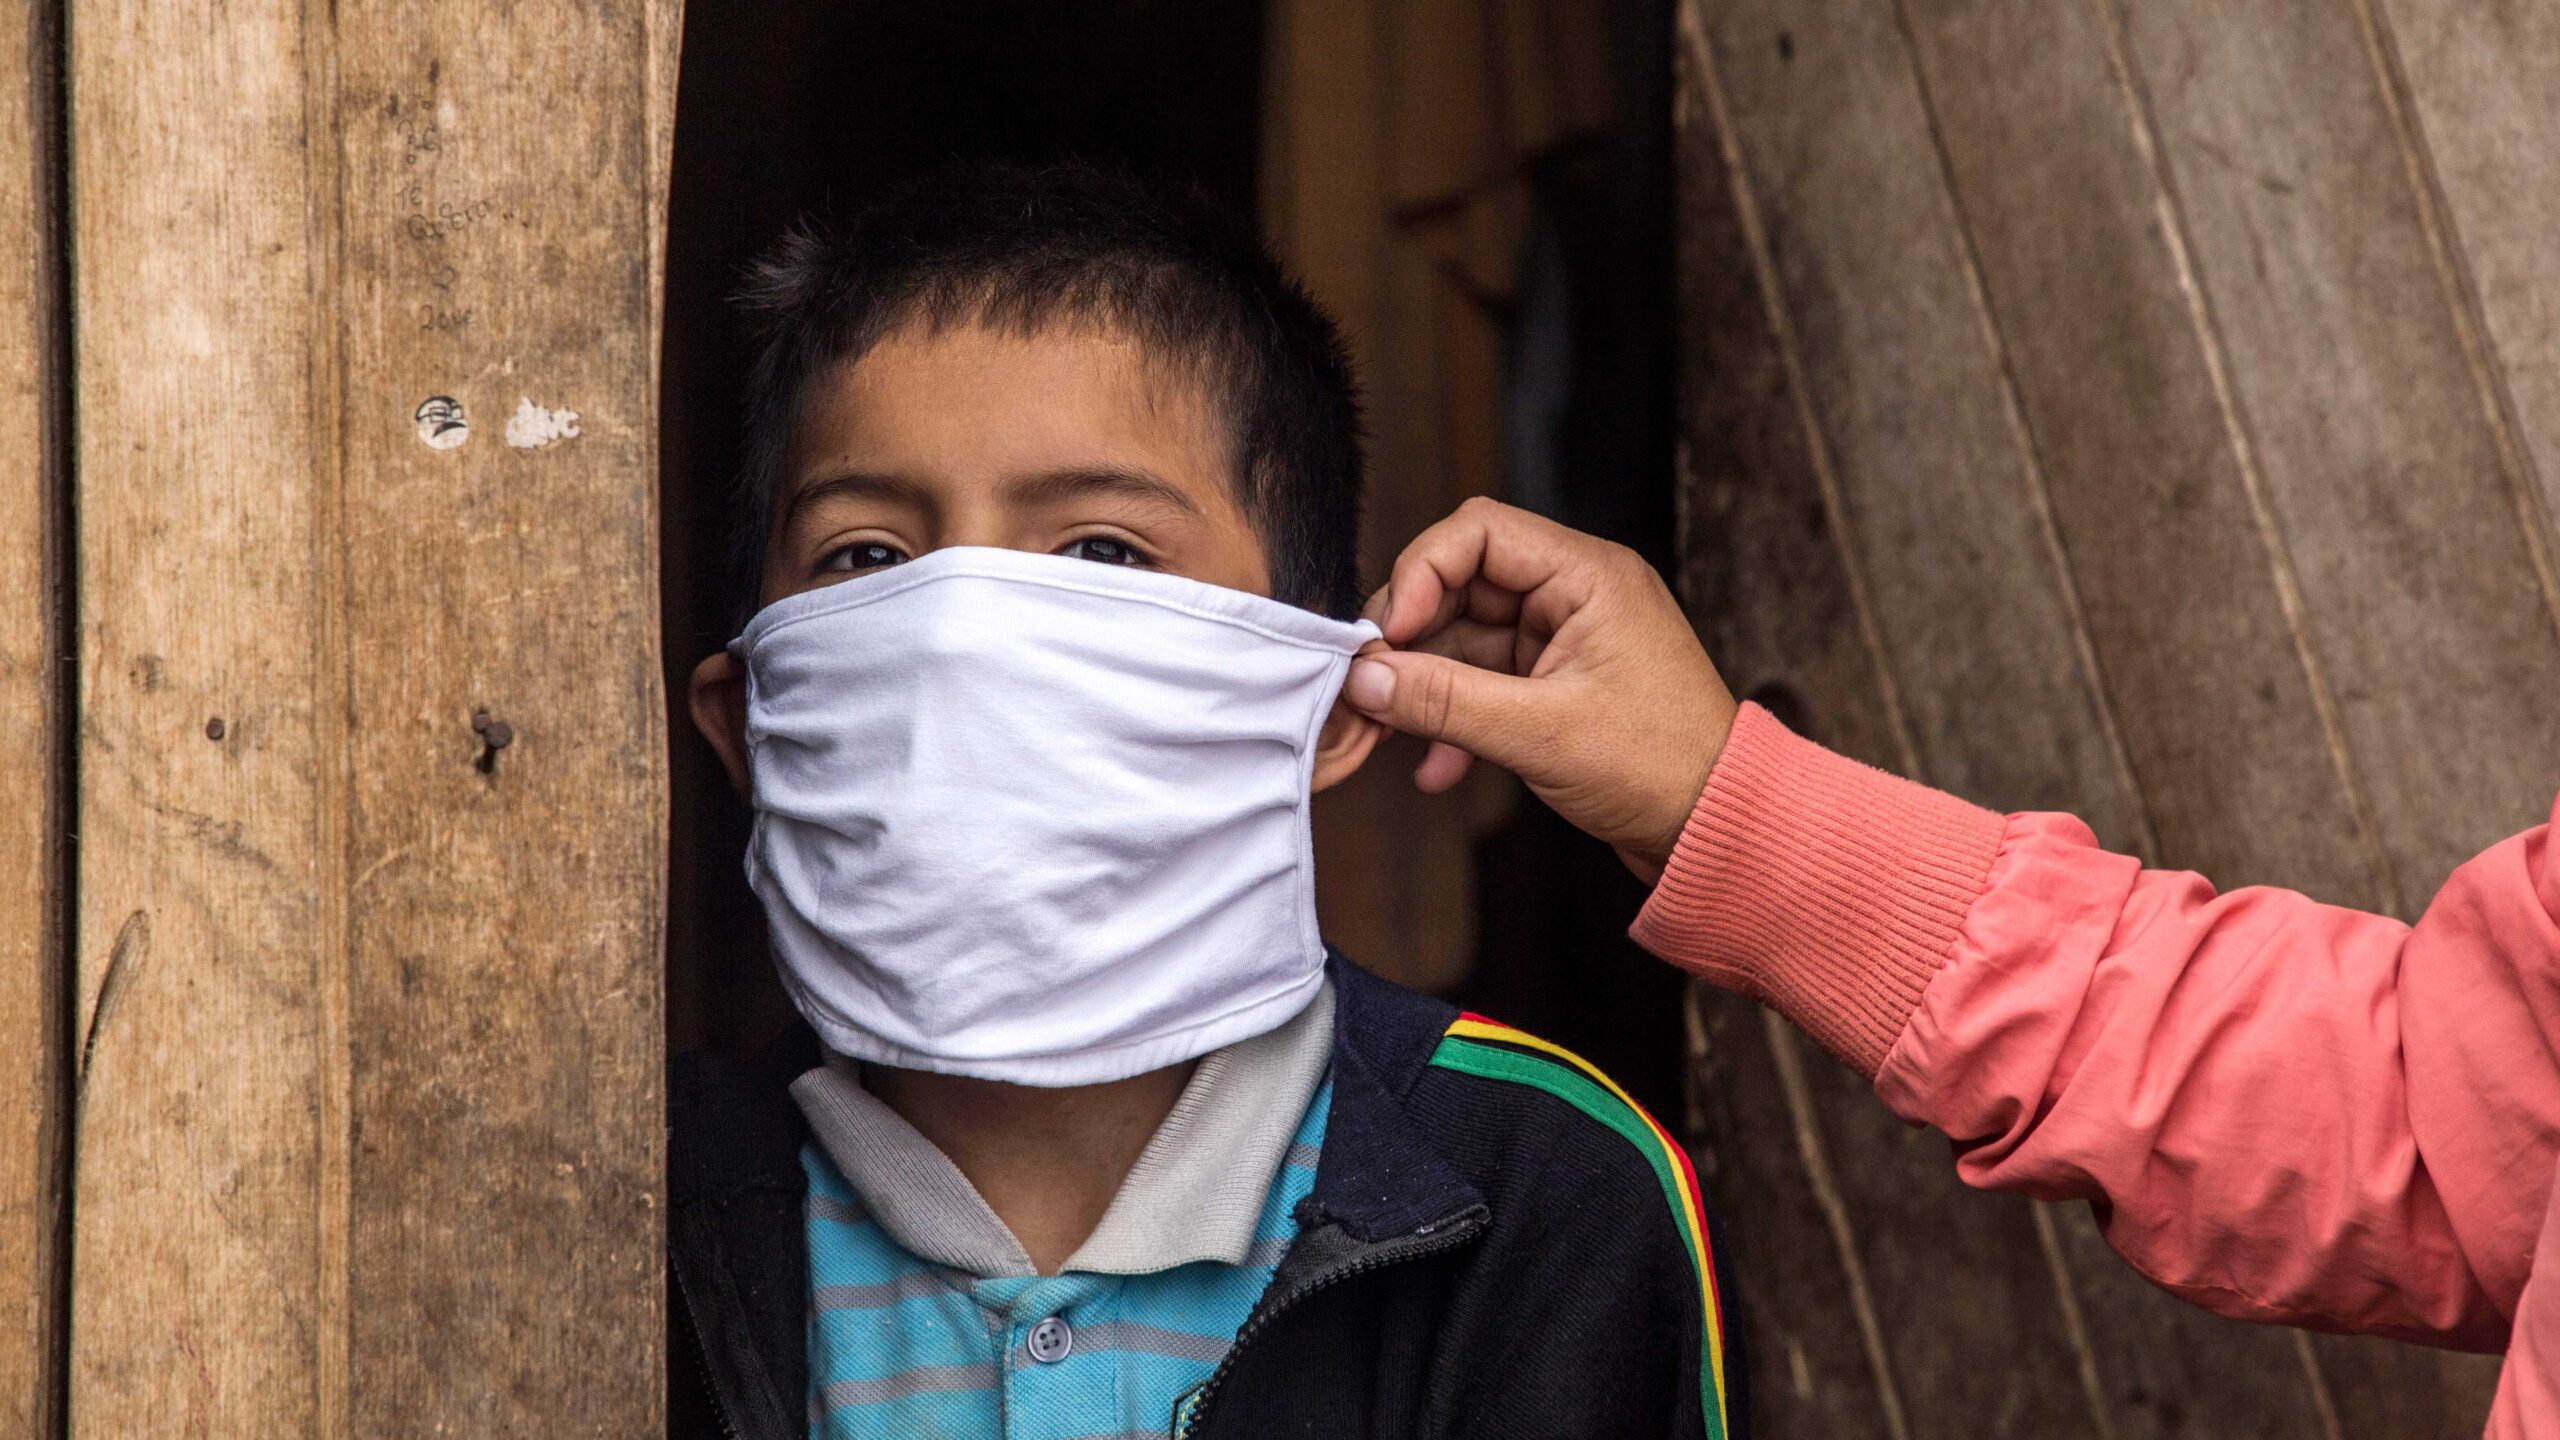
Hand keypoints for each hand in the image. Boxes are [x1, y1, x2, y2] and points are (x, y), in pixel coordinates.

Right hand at [1342, 498, 1738, 880]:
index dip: (1420, 573)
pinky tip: (1436, 766)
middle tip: (1372, 687)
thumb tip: (1366, 676)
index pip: (1479, 532)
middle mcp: (1574, 595)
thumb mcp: (1540, 733)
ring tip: (1390, 732)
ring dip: (1424, 687)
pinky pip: (1482, 683)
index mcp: (1588, 576)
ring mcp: (1562, 641)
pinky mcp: (1554, 685)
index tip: (1389, 635)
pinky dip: (1453, 718)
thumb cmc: (1662, 769)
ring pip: (1464, 639)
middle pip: (1461, 585)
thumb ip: (1445, 700)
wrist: (1717, 830)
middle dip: (1410, 638)